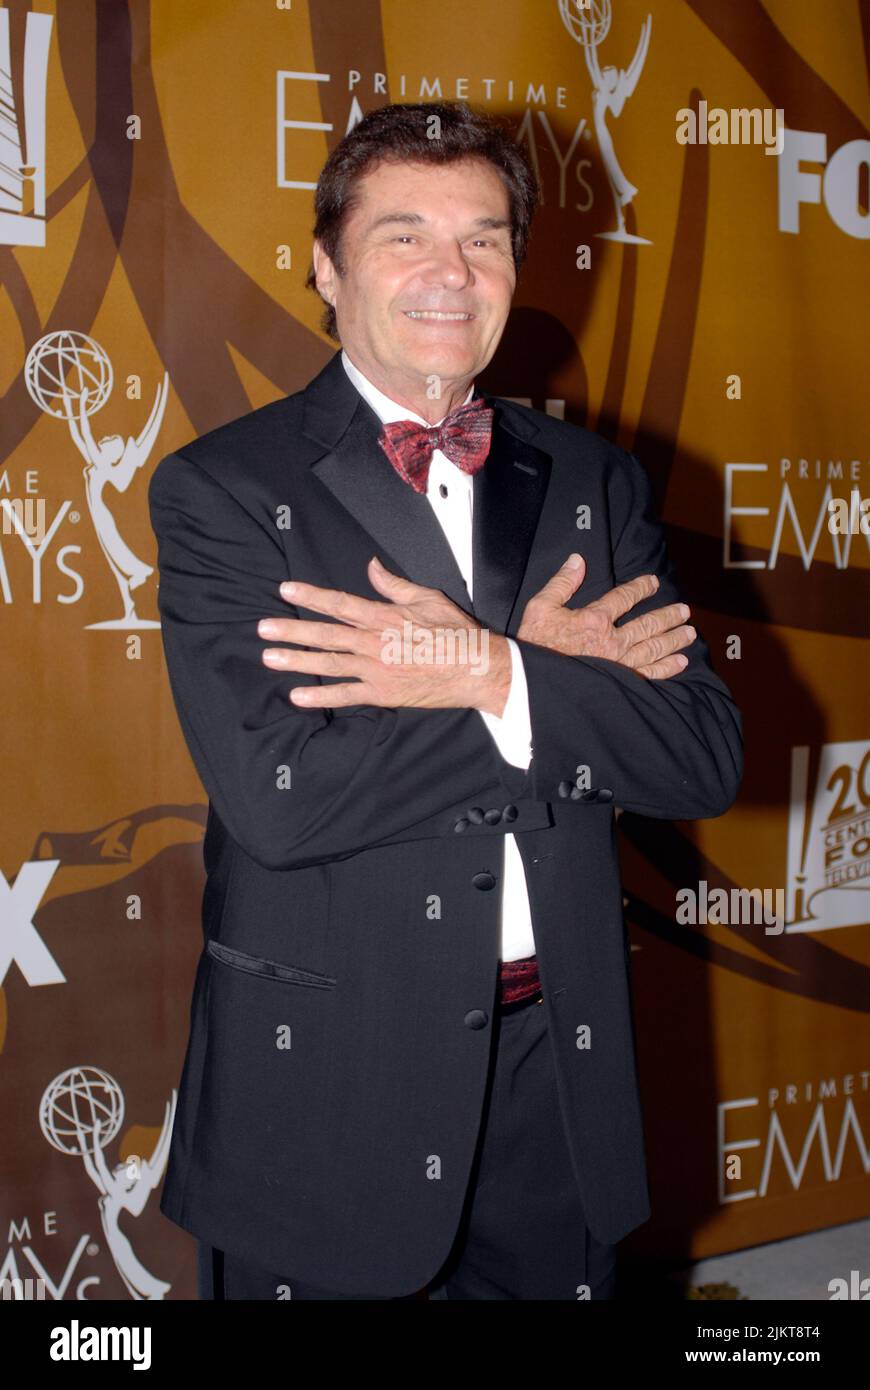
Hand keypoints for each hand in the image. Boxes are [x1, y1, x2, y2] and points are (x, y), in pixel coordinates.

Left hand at [258, 556, 511, 715]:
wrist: (477, 669)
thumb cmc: (456, 632)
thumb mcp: (427, 597)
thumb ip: (394, 584)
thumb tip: (371, 566)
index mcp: (383, 616)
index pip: (338, 603)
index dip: (310, 596)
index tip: (285, 591)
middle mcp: (374, 642)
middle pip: (325, 633)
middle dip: (291, 630)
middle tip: (262, 628)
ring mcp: (376, 669)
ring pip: (329, 663)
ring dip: (297, 660)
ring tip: (269, 657)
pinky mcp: (383, 693)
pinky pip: (346, 695)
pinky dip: (321, 697)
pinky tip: (297, 696)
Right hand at [517, 553, 694, 678]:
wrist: (527, 680)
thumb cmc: (533, 644)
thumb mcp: (540, 607)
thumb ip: (562, 583)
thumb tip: (578, 560)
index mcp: (595, 619)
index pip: (625, 597)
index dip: (642, 587)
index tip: (654, 582)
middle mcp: (612, 641)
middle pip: (648, 624)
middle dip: (668, 616)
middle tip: (685, 610)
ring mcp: (618, 664)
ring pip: (654, 648)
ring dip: (674, 638)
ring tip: (689, 632)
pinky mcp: (619, 683)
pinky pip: (648, 674)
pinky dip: (666, 668)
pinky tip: (680, 662)